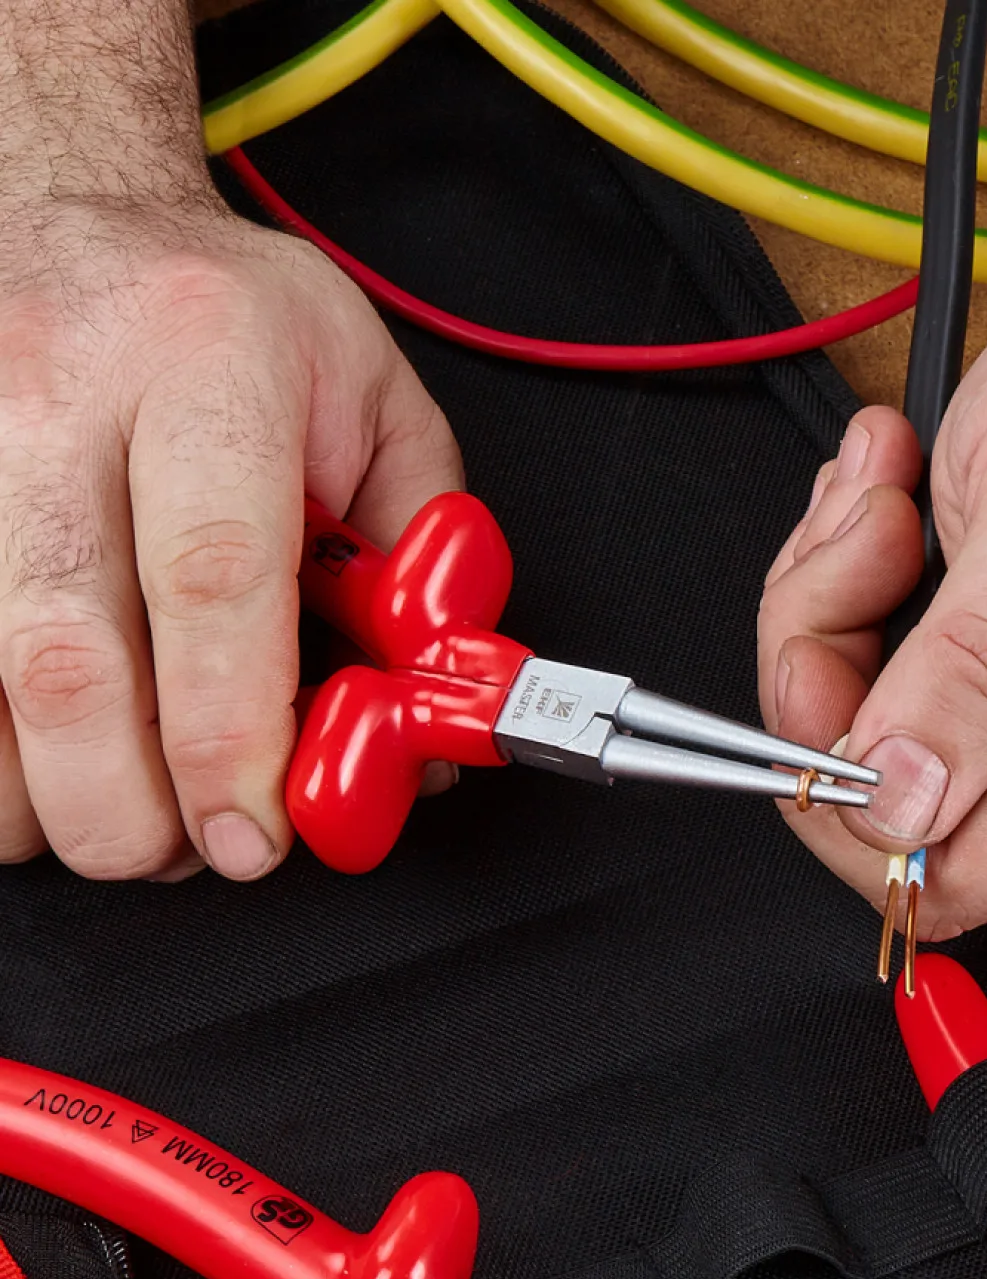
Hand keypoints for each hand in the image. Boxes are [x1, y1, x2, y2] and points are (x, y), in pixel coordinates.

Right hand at [0, 192, 460, 879]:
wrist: (73, 213)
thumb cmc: (226, 319)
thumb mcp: (371, 404)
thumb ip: (421, 564)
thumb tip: (425, 725)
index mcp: (206, 362)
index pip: (212, 579)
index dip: (232, 737)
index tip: (257, 832)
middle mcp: (56, 399)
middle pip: (68, 662)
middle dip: (133, 809)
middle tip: (192, 848)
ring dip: (55, 801)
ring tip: (126, 805)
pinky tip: (51, 762)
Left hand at [758, 256, 986, 936]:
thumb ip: (981, 668)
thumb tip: (899, 807)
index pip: (950, 877)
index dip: (848, 786)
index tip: (823, 650)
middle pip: (900, 816)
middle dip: (839, 666)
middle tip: (866, 530)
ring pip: (883, 752)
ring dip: (846, 611)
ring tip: (891, 493)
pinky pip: (904, 701)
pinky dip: (869, 600)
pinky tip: (905, 509)